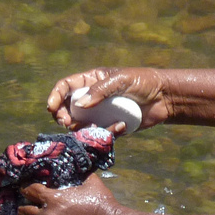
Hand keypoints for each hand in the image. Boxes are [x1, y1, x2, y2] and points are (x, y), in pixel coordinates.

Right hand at [46, 67, 171, 133]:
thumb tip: (77, 105)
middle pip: (68, 109)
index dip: (55, 96)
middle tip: (66, 122)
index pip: (66, 87)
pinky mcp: (111, 127)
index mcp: (91, 81)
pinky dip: (107, 132)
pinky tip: (121, 126)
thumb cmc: (143, 82)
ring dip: (81, 128)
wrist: (164, 98)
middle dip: (62, 116)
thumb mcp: (120, 81)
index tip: (50, 107)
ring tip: (90, 128)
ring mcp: (101, 114)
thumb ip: (99, 91)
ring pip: (81, 125)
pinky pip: (101, 134)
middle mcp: (93, 98)